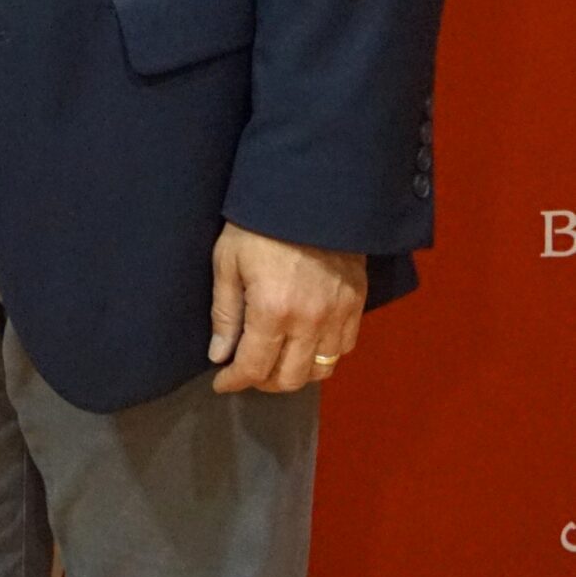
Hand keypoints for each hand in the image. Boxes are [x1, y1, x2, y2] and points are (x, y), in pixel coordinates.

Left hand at [208, 220, 366, 393]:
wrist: (309, 193)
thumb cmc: (259, 224)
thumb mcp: (228, 261)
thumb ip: (224, 313)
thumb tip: (219, 355)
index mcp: (272, 311)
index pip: (254, 367)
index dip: (234, 381)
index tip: (222, 383)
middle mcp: (309, 321)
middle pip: (290, 378)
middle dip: (263, 382)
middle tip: (247, 372)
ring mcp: (338, 315)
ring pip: (320, 370)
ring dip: (295, 374)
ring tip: (276, 361)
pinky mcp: (357, 304)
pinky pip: (344, 348)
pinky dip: (323, 355)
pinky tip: (305, 344)